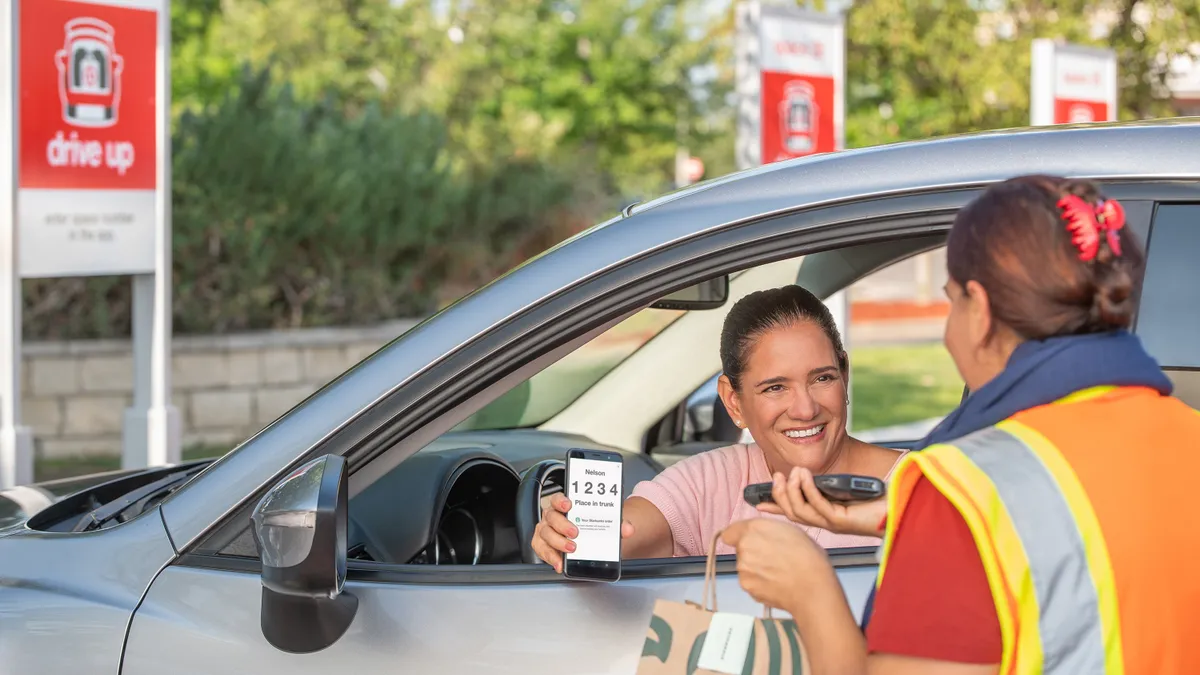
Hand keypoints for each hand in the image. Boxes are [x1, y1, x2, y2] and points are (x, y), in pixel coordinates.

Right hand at [530, 493, 634, 572]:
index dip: (561, 501)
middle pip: (551, 517)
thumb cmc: (589, 525)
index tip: (569, 505)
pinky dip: (550, 557)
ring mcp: (545, 530)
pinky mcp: (542, 545)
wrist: (585, 537)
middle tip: (575, 534)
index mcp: (563, 506)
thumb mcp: (603, 522)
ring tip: (571, 550)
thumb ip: (616, 524)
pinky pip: (541, 550)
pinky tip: (560, 563)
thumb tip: (628, 528)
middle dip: (562, 526)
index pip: (557, 498)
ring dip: (557, 543)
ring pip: (545, 534)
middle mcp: (551, 516)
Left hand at [721, 518, 838, 613]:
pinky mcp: (746, 586)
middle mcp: (744, 546)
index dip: (740, 537)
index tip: (752, 542)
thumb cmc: (809, 557)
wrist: (813, 588)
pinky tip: (775, 584)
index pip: (730, 532)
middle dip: (752, 552)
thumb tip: (758, 536)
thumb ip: (767, 530)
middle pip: (740, 549)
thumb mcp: (791, 531)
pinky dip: (759, 583)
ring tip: (777, 573)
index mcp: (755, 528)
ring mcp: (743, 568)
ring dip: (755, 569)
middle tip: (772, 559)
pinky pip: (749, 582)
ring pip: (744, 566)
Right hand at [757, 467, 887, 537]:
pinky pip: (818, 504)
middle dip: (779, 495)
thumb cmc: (878, 500)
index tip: (757, 501)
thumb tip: (813, 470)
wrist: (901, 509)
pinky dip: (808, 489)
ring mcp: (832, 523)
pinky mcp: (842, 520)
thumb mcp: (848, 489)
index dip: (774, 507)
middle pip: (792, 513)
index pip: (793, 513)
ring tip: (792, 472)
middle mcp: (826, 522)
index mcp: (825, 516)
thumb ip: (830, 484)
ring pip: (801, 511)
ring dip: (792, 490)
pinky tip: (804, 475)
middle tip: (776, 476)